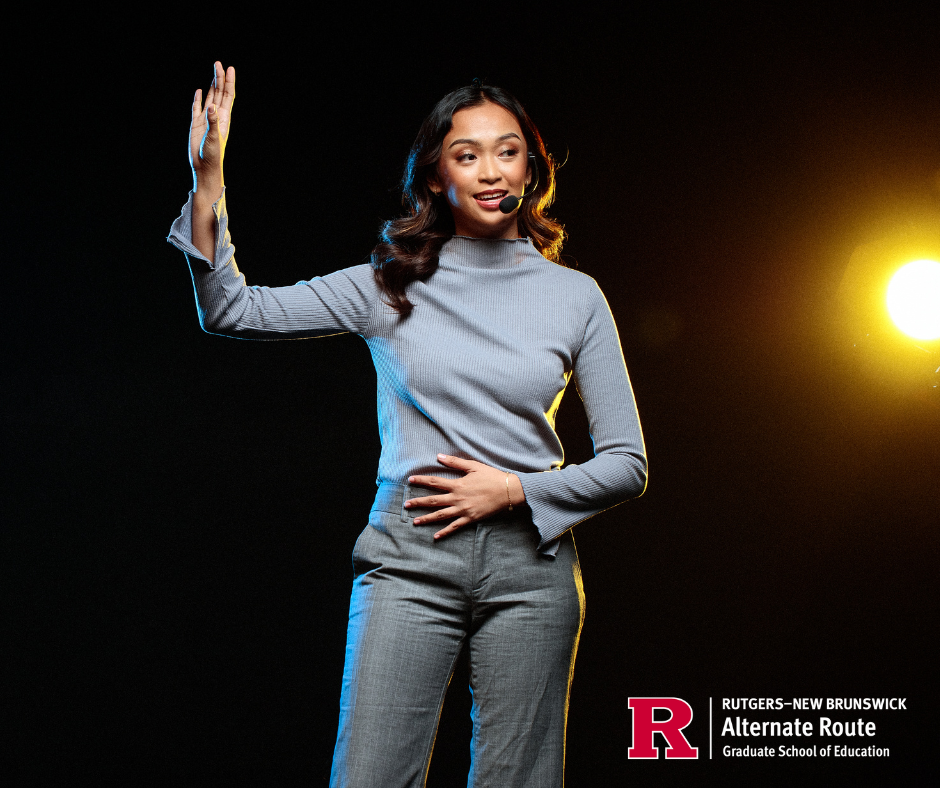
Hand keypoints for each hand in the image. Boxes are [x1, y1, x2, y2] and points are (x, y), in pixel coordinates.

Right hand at [189, 61, 234, 200]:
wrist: (204, 167)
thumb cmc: (212, 155)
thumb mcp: (214, 138)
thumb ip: (213, 122)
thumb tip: (212, 107)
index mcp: (223, 118)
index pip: (227, 96)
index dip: (229, 82)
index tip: (229, 68)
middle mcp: (216, 116)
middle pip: (219, 93)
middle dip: (219, 78)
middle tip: (218, 63)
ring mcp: (205, 119)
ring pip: (209, 97)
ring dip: (211, 85)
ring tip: (213, 73)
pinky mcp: (195, 124)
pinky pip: (196, 107)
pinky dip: (198, 98)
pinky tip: (199, 90)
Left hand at [405, 454, 525, 539]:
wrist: (508, 491)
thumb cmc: (492, 477)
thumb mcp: (473, 466)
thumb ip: (455, 462)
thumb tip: (438, 456)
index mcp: (457, 484)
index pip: (434, 482)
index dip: (421, 481)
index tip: (410, 480)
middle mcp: (457, 498)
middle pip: (433, 501)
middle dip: (418, 502)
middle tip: (406, 505)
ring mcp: (463, 510)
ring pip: (441, 515)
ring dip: (427, 519)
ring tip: (415, 522)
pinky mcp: (470, 519)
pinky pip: (455, 527)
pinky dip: (445, 532)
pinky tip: (435, 537)